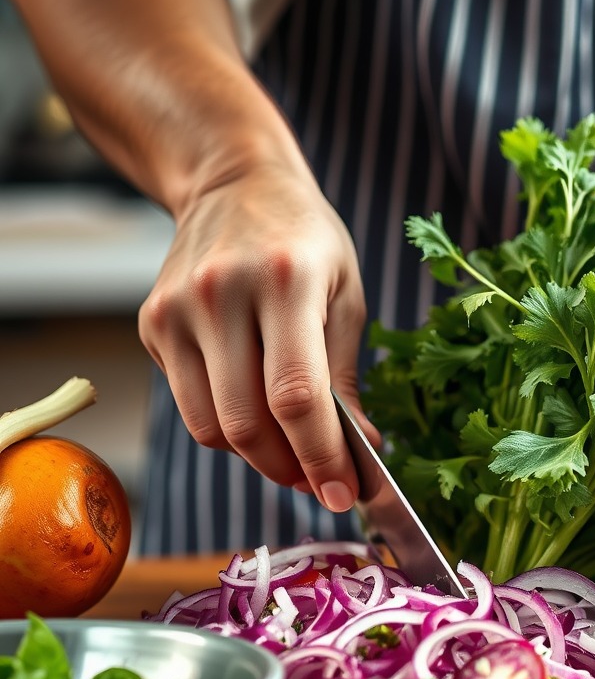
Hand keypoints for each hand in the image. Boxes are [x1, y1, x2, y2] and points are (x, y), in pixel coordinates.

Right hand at [138, 163, 378, 512]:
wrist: (234, 184)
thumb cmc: (306, 241)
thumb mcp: (346, 296)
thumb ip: (346, 377)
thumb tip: (359, 453)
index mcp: (286, 280)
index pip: (297, 396)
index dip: (321, 457)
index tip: (343, 494)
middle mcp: (221, 293)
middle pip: (248, 423)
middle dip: (290, 469)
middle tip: (321, 482)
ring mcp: (176, 309)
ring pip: (211, 427)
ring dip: (259, 458)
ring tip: (294, 452)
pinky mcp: (152, 324)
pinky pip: (191, 406)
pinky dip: (228, 427)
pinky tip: (257, 409)